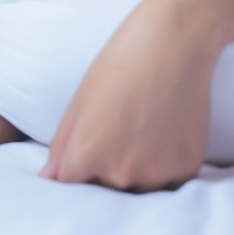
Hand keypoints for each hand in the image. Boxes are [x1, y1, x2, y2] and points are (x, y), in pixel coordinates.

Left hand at [37, 11, 213, 192]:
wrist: (171, 47)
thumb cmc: (117, 67)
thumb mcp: (78, 104)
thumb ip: (61, 147)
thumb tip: (49, 178)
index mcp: (85, 156)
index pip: (69, 185)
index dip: (77, 165)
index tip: (88, 145)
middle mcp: (118, 173)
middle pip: (104, 187)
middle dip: (106, 166)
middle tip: (120, 125)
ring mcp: (154, 173)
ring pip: (137, 185)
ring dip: (137, 167)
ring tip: (142, 126)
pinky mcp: (185, 170)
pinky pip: (168, 180)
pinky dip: (164, 163)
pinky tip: (163, 130)